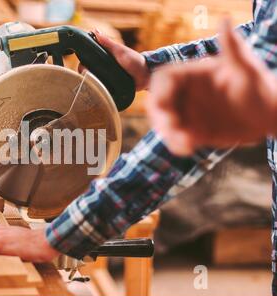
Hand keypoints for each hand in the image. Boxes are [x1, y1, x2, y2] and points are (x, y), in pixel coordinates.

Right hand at [80, 30, 150, 90]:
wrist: (146, 77)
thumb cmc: (135, 61)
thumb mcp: (120, 51)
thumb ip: (108, 43)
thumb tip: (95, 31)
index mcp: (103, 59)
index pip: (87, 62)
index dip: (82, 65)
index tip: (81, 68)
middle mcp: (104, 70)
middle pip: (88, 74)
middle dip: (85, 77)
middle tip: (86, 79)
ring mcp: (107, 80)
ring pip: (94, 84)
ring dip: (92, 86)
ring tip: (90, 88)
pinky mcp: (112, 90)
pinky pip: (103, 92)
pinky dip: (99, 93)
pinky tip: (96, 95)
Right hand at [146, 21, 276, 155]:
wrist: (270, 117)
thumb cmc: (262, 88)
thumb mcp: (248, 69)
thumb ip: (233, 48)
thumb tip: (224, 20)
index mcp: (194, 75)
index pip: (166, 78)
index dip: (159, 90)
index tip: (163, 103)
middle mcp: (186, 94)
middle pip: (159, 102)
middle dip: (160, 116)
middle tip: (171, 128)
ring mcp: (188, 113)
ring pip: (165, 122)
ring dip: (168, 133)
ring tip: (185, 143)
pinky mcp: (192, 131)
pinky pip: (177, 139)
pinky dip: (178, 144)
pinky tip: (190, 147)